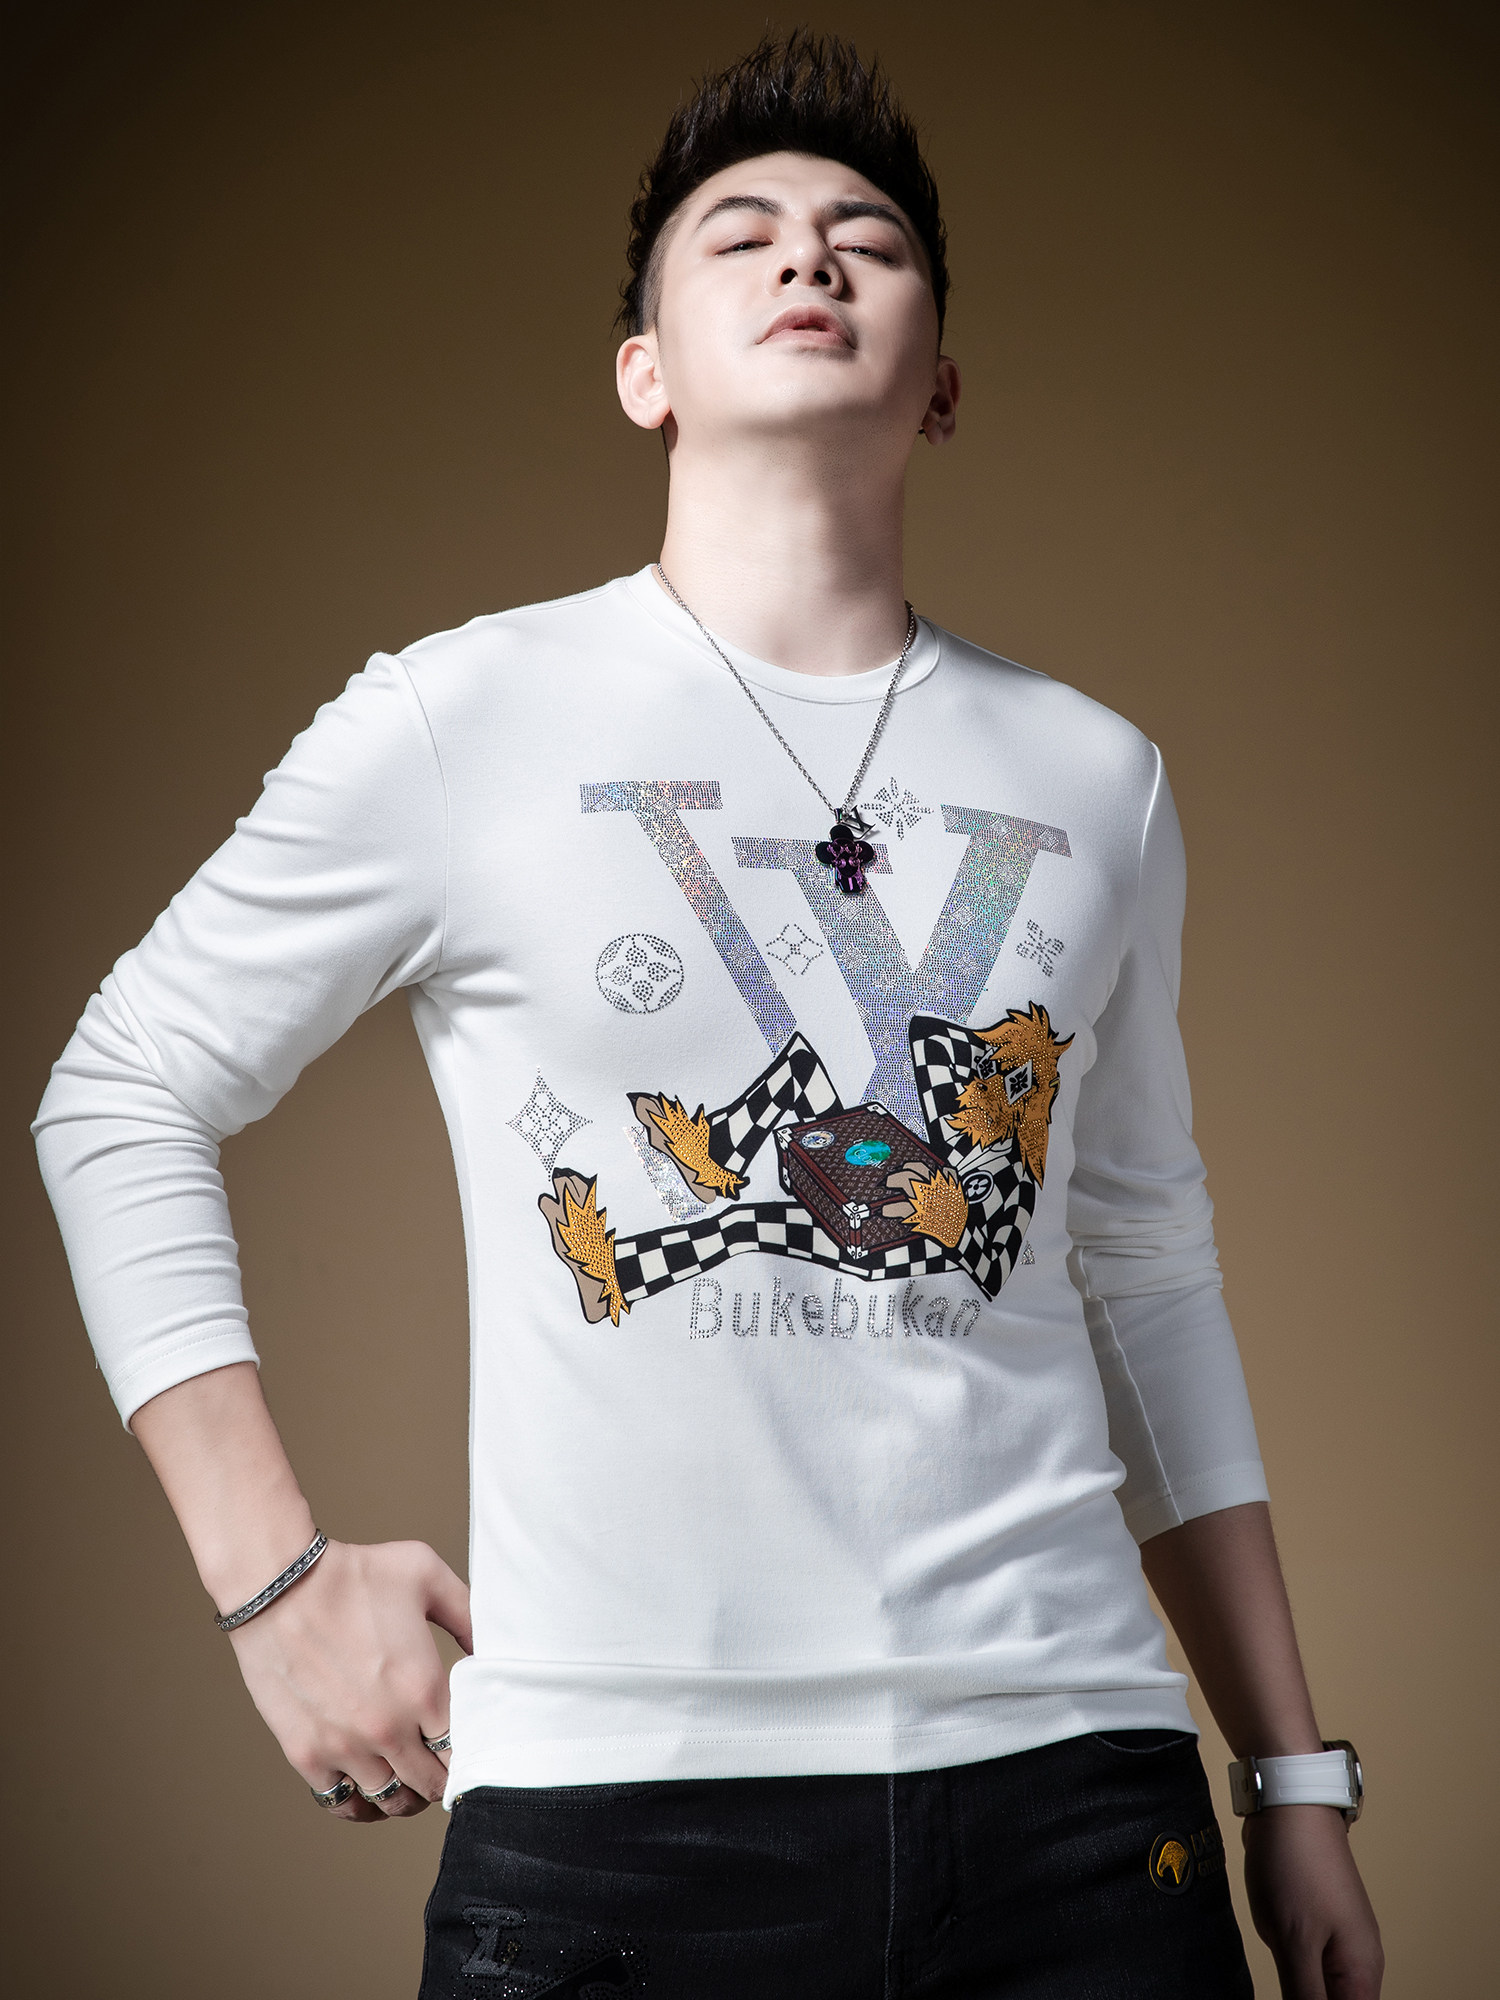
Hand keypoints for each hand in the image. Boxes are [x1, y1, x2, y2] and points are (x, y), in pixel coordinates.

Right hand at [228, 1537, 471, 1823]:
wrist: (278, 1585)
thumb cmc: (354, 1574)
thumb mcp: (427, 1575)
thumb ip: (468, 1613)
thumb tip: (492, 1648)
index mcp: (425, 1689)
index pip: (465, 1750)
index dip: (471, 1751)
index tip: (467, 1742)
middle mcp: (388, 1729)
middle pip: (433, 1784)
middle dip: (444, 1776)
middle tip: (444, 1763)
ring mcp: (345, 1747)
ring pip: (392, 1802)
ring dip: (408, 1794)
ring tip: (411, 1777)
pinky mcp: (306, 1754)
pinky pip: (342, 1803)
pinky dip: (360, 1803)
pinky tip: (369, 1787)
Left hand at [1242, 1806, 1382, 1997]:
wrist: (1289, 1804)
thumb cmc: (1295, 1866)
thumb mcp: (1294, 1942)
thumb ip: (1306, 1996)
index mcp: (1362, 1974)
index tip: (1292, 1989)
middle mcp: (1360, 1961)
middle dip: (1305, 1997)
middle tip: (1283, 1965)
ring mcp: (1341, 1940)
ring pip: (1322, 1987)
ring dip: (1297, 1985)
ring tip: (1278, 1948)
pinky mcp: (1320, 1922)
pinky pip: (1311, 1961)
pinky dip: (1293, 1963)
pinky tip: (1274, 1940)